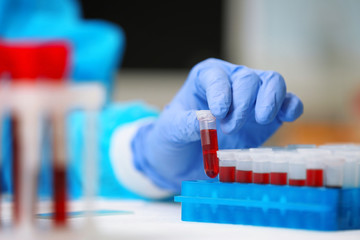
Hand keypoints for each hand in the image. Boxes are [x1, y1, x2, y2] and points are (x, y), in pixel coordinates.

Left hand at [132, 58, 302, 191]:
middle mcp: (231, 82)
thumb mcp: (171, 130)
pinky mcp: (268, 115)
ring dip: (269, 101)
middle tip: (229, 128)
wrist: (186, 158)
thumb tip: (206, 118)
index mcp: (205, 78)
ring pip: (272, 82)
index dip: (221, 92)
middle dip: (243, 104)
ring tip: (259, 121)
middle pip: (248, 78)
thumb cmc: (175, 137)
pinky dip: (291, 106)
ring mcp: (252, 97)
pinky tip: (286, 117)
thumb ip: (185, 123)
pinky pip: (288, 102)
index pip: (218, 75)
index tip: (218, 113)